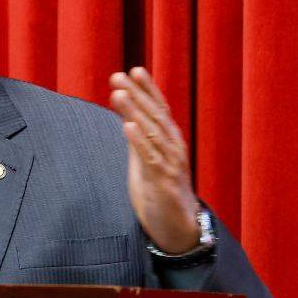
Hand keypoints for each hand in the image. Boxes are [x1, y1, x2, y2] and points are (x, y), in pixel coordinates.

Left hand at [109, 67, 200, 253]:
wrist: (178, 228)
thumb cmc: (159, 190)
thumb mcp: (145, 158)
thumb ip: (136, 136)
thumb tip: (124, 112)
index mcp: (169, 140)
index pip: (159, 109)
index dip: (148, 89)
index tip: (134, 70)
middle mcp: (173, 148)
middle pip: (155, 115)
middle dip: (137, 94)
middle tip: (119, 76)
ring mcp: (170, 164)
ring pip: (152, 132)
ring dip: (135, 111)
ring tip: (119, 94)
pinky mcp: (163, 183)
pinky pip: (150, 158)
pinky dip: (139, 141)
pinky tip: (127, 126)